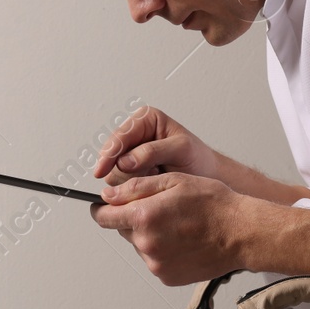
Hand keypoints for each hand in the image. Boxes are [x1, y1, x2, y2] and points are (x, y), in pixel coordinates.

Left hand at [88, 172, 251, 285]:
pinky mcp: (166, 276)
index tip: (104, 206)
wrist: (241, 233)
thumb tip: (109, 195)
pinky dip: (162, 250)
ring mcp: (156, 263)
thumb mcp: (174, 182)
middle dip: (134, 219)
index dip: (102, 208)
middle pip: (123, 230)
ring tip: (177, 226)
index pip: (103, 217)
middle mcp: (146, 244)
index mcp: (144, 218)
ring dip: (149, 235)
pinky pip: (154, 260)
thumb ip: (136, 188)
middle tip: (161, 210)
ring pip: (140, 245)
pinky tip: (181, 240)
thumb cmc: (214, 205)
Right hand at [91, 106, 220, 185]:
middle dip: (127, 170)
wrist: (207, 177)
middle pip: (113, 157)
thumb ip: (152, 151)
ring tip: (155, 176)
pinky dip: (134, 188)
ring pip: (114, 173)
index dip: (109, 153)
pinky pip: (122, 184)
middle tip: (152, 173)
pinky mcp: (133, 173)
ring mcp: (133, 155)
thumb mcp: (181, 149)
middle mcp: (136, 135)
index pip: (119, 136)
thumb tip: (126, 161)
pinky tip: (150, 183)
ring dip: (132, 180)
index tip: (102, 170)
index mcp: (146, 120)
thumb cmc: (198, 159)